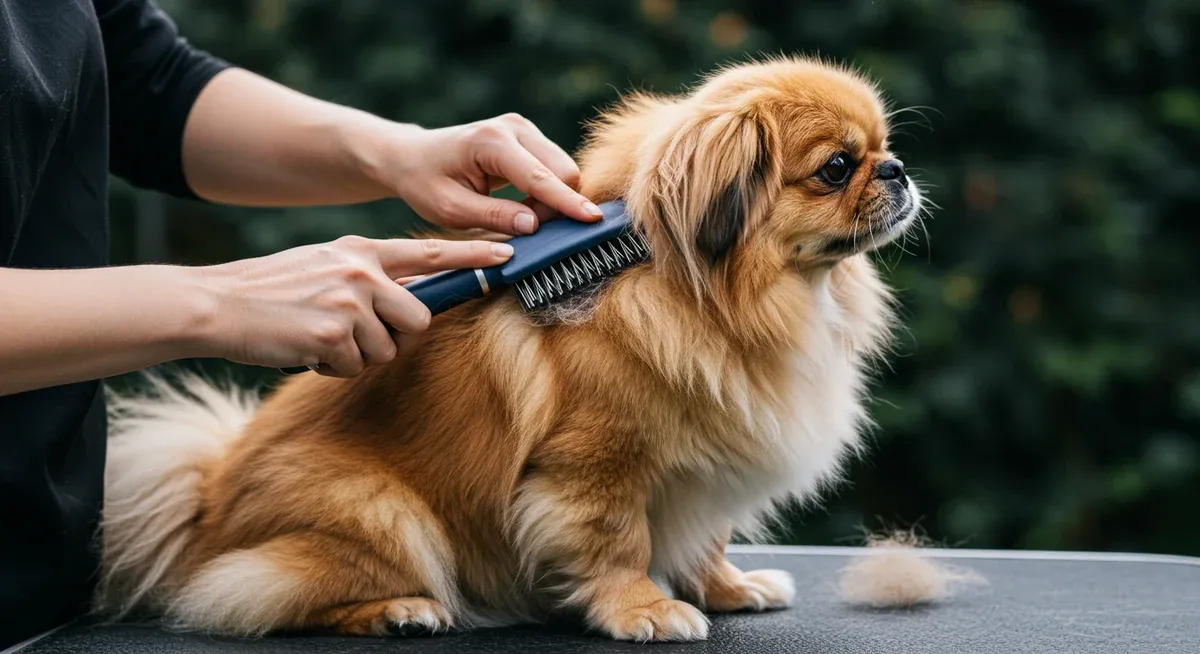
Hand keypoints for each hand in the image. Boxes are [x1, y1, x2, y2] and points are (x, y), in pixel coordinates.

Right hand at [198, 235, 513, 376]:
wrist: (216, 304)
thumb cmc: (269, 292)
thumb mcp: (322, 265)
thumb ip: (365, 277)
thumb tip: (405, 301)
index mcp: (360, 251)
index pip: (429, 252)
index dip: (472, 255)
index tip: (508, 252)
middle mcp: (361, 271)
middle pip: (418, 319)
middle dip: (395, 338)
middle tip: (357, 338)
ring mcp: (350, 300)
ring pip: (387, 349)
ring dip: (357, 356)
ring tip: (318, 338)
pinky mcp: (334, 333)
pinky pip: (356, 366)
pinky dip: (332, 368)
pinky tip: (305, 348)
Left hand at [365, 113, 603, 234]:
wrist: (413, 156)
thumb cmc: (425, 183)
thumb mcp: (451, 210)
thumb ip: (494, 217)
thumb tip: (534, 226)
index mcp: (491, 142)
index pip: (540, 177)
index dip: (566, 203)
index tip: (593, 220)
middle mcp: (514, 127)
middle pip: (563, 171)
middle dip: (556, 207)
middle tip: (525, 230)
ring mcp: (524, 128)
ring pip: (563, 171)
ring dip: (551, 202)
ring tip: (517, 217)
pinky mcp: (530, 137)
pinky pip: (554, 169)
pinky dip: (546, 193)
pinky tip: (522, 205)